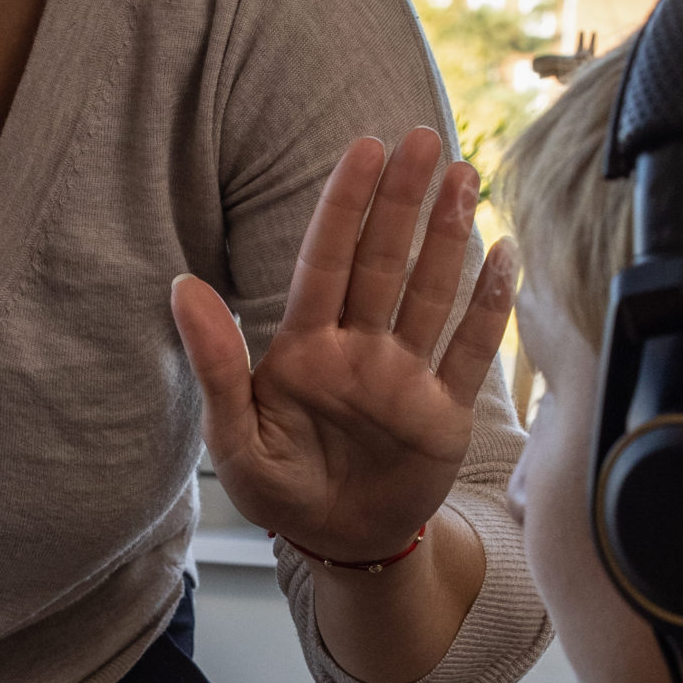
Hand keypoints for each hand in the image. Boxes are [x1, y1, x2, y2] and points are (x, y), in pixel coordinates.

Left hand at [178, 128, 516, 565]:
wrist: (336, 543)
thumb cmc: (278, 488)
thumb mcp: (233, 435)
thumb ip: (215, 362)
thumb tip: (180, 285)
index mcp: (306, 348)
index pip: (326, 261)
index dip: (346, 205)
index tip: (365, 149)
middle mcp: (360, 350)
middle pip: (385, 262)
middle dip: (405, 201)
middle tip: (426, 139)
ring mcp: (405, 377)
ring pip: (431, 293)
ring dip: (448, 236)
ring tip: (465, 178)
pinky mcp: (443, 412)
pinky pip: (470, 351)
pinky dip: (488, 308)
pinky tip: (502, 256)